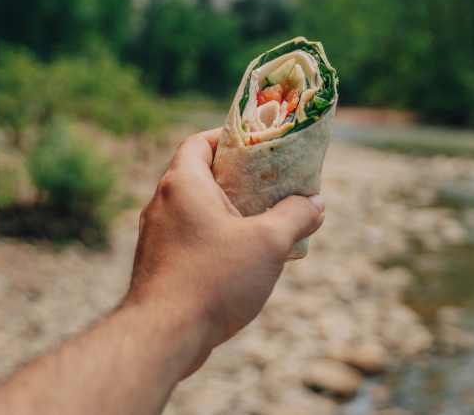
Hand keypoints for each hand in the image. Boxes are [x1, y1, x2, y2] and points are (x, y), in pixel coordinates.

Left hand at [124, 128, 324, 374]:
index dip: (229, 138)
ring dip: (228, 212)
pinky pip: (190, 238)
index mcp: (182, 184)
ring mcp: (156, 236)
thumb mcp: (268, 244)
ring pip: (195, 210)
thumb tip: (316, 204)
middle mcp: (162, 204)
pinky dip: (215, 238)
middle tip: (271, 185)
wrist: (162, 336)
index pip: (200, 142)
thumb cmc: (213, 280)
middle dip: (237, 178)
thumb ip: (295, 216)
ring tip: (263, 222)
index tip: (259, 145)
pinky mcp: (158, 265)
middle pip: (200, 175)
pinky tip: (242, 259)